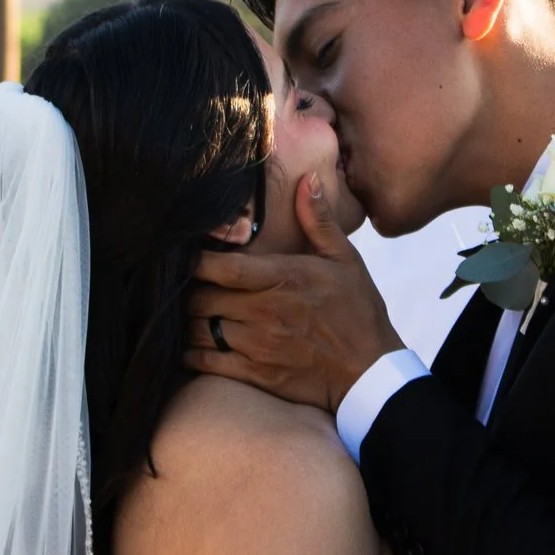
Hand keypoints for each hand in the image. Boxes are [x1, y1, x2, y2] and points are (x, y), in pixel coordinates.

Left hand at [186, 174, 405, 410]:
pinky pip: (206, 363)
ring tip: (185, 313)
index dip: (195, 261)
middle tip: (182, 285)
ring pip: (198, 330)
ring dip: (187, 321)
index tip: (184, 255)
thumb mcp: (345, 260)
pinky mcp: (256, 374)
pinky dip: (189, 354)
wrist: (371, 372)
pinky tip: (188, 345)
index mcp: (284, 278)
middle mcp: (265, 311)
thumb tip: (308, 179)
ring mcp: (258, 346)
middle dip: (187, 291)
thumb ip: (318, 220)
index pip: (224, 267)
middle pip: (201, 298)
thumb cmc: (358, 312)